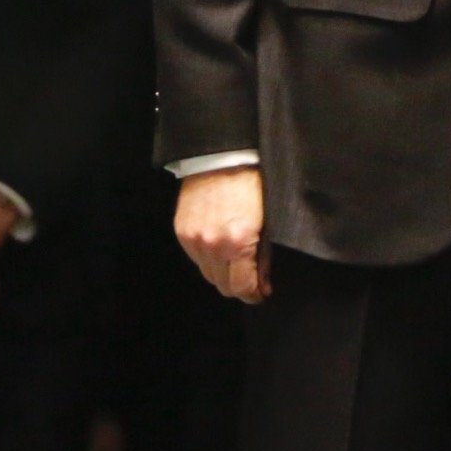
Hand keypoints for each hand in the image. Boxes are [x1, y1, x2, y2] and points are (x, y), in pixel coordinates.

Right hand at [176, 166, 271, 303]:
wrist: (222, 156)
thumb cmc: (251, 182)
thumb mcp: (267, 220)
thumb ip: (264, 254)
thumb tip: (263, 281)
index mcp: (238, 242)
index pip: (242, 287)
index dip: (253, 294)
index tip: (261, 293)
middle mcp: (212, 244)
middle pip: (222, 286)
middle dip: (238, 286)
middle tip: (251, 281)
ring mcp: (193, 239)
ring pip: (207, 274)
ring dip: (222, 274)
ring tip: (236, 263)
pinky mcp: (182, 231)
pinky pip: (195, 258)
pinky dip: (208, 258)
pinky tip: (220, 248)